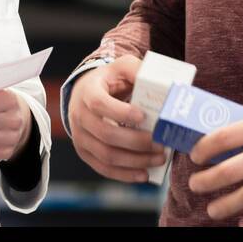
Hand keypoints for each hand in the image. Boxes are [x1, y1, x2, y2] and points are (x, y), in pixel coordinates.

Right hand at [67, 55, 167, 182]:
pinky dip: (124, 174)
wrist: (85, 93)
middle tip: (160, 143)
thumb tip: (162, 82)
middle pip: (106, 134)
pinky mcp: (85, 153)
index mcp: (88, 92)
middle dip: (136, 142)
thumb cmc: (109, 80)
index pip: (100, 104)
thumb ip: (137, 70)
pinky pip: (103, 168)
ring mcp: (80, 137)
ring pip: (106, 155)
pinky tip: (144, 174)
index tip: (143, 116)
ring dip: (135, 161)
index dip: (120, 112)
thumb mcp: (121, 67)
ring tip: (158, 159)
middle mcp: (79, 116)